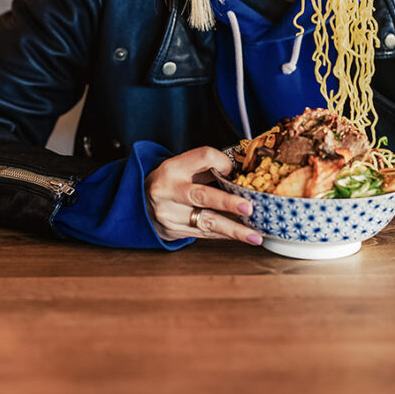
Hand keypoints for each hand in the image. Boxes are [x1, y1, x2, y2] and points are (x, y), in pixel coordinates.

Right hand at [145, 146, 262, 244]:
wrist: (139, 200)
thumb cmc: (170, 180)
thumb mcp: (184, 165)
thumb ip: (209, 165)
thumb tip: (238, 173)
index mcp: (173, 168)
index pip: (203, 157)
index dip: (223, 162)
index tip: (237, 170)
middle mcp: (169, 191)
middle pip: (201, 195)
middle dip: (227, 203)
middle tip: (248, 208)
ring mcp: (169, 215)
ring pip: (206, 222)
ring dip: (233, 230)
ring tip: (254, 236)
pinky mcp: (173, 232)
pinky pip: (204, 234)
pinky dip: (225, 235)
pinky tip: (241, 236)